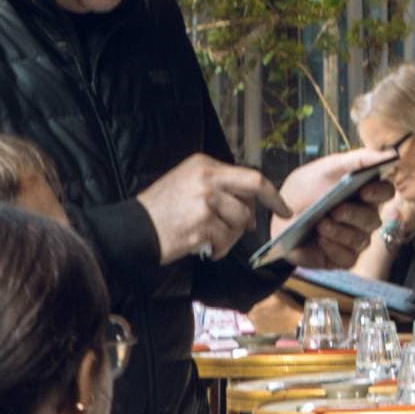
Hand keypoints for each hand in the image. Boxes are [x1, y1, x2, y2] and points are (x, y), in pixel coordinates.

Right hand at [137, 153, 274, 264]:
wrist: (132, 228)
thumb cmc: (159, 210)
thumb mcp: (187, 184)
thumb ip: (219, 188)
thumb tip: (250, 209)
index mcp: (204, 164)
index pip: (250, 176)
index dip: (270, 194)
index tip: (281, 205)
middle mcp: (207, 178)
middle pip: (252, 191)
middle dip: (265, 208)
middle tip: (257, 227)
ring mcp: (205, 200)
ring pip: (240, 221)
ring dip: (230, 237)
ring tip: (211, 240)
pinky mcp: (201, 224)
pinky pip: (225, 240)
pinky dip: (218, 249)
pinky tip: (203, 248)